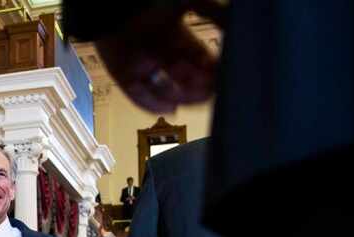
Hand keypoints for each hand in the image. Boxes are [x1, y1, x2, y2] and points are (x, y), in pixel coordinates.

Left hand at [92, 3, 219, 112]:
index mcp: (180, 40)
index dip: (212, 74)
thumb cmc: (150, 2)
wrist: (117, 6)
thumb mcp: (189, 2)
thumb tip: (236, 24)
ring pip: (165, 92)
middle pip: (186, 84)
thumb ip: (215, 13)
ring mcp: (143, 68)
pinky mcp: (123, 76)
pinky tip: (169, 108)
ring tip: (186, 93)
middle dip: (196, 88)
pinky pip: (138, 97)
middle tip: (203, 87)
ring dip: (178, 95)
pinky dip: (153, 105)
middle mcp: (163, 57)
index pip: (202, 66)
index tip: (219, 76)